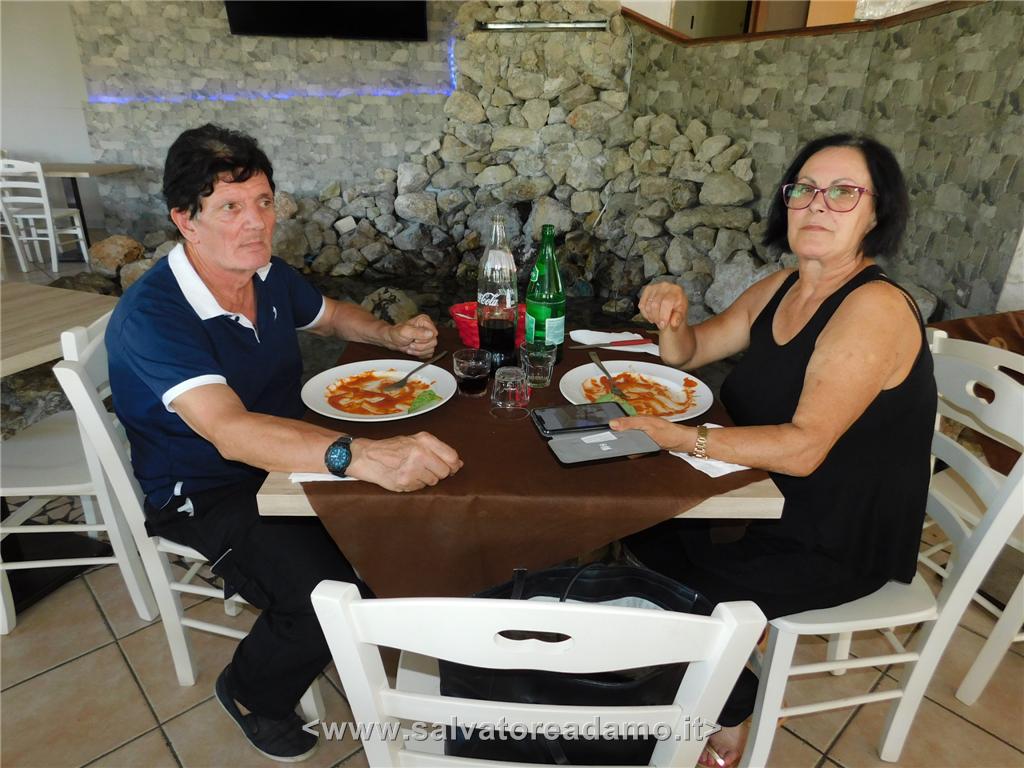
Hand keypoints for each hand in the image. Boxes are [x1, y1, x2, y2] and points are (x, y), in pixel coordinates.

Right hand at [347, 432, 461, 491]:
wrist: (369, 457)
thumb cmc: (393, 448)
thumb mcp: (415, 440)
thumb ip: (437, 450)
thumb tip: (458, 464)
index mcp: (424, 440)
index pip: (452, 457)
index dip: (453, 465)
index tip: (451, 467)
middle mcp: (420, 454)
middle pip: (444, 472)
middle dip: (438, 472)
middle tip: (426, 467)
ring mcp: (412, 469)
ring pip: (433, 481)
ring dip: (426, 478)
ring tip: (413, 470)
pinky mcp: (405, 482)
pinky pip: (420, 487)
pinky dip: (415, 484)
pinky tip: (406, 476)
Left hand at [386, 314, 437, 357]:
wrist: (393, 340)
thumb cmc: (397, 333)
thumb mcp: (405, 331)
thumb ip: (418, 332)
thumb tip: (430, 333)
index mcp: (425, 321)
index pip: (433, 333)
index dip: (424, 339)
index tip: (414, 339)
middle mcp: (428, 328)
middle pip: (433, 342)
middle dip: (420, 346)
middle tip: (411, 344)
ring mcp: (429, 337)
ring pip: (431, 349)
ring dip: (419, 350)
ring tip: (411, 346)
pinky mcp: (427, 346)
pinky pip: (429, 353)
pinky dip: (420, 354)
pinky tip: (414, 350)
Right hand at [609, 415, 689, 451]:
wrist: (683, 442)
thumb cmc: (669, 433)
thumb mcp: (647, 427)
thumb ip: (630, 425)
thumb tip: (613, 423)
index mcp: (638, 419)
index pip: (619, 422)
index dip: (610, 426)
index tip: (599, 433)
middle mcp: (639, 426)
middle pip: (622, 432)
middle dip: (615, 439)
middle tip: (606, 445)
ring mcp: (643, 435)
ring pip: (628, 441)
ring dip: (625, 446)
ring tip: (618, 451)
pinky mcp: (647, 443)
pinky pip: (636, 448)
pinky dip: (634, 452)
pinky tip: (632, 454)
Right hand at [638, 282, 688, 330]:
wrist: (672, 303)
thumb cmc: (677, 308)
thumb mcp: (681, 315)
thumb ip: (678, 319)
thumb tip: (673, 323)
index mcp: (676, 290)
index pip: (666, 302)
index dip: (663, 315)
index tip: (663, 324)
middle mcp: (665, 286)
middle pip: (655, 304)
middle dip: (656, 317)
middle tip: (660, 324)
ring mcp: (655, 287)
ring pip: (647, 305)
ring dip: (651, 316)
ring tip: (657, 319)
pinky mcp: (647, 290)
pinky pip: (641, 304)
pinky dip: (645, 313)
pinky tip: (651, 316)